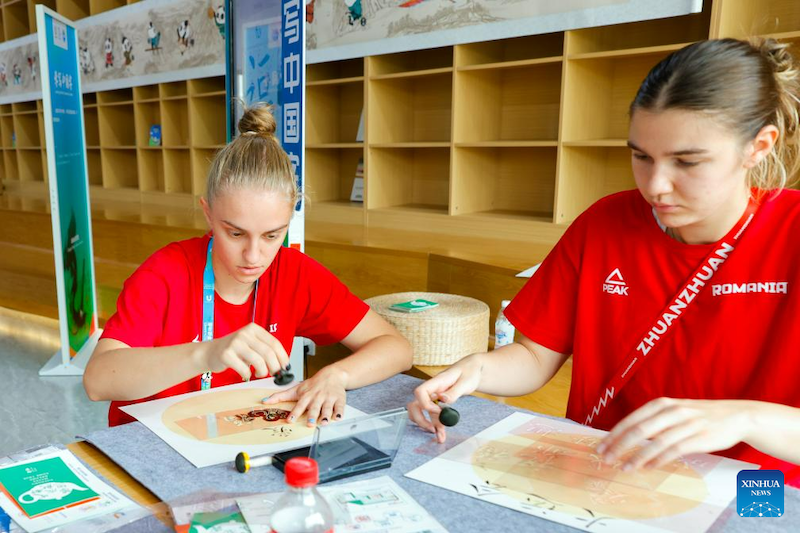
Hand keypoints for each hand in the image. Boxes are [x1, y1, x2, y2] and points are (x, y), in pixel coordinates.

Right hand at [199, 322, 289, 381]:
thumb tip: (283, 365)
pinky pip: (244, 369)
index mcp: (254, 329)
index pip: (274, 343)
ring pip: (258, 361)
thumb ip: (265, 350)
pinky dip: (248, 375)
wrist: (210, 352)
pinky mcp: (226, 354)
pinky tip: (246, 374)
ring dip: (263, 372)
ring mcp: (235, 343)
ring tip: (260, 374)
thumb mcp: (251, 344)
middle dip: (275, 367)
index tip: (285, 367)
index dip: (282, 357)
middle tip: (275, 374)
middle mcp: (245, 333)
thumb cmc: (235, 350)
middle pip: (268, 353)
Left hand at [261, 366, 347, 426]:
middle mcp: (317, 397)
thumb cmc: (313, 384)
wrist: (332, 375)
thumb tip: (264, 401)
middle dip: (312, 415)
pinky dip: (339, 412)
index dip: (294, 413)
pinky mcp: (339, 399)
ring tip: (324, 422)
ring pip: (327, 408)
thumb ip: (280, 396)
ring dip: (325, 415)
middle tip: (310, 423)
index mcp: (306, 396)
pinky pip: (340, 407)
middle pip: (314, 407)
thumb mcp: (296, 389)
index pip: (299, 405)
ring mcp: (328, 398)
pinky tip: (338, 418)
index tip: (289, 420)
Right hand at [407, 354, 482, 442]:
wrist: (473, 369)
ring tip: (440, 436)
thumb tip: (442, 399)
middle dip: (420, 419)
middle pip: (415, 404)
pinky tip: (441, 434)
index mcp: (437, 381)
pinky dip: (436, 425)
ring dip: (429, 425)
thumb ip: (453, 392)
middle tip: (433, 429)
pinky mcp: (439, 402)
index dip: (425, 404)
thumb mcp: (465, 381)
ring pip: (423, 412)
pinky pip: (433, 415)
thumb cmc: (469, 371)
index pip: (420, 392)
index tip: (438, 411)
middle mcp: (432, 389)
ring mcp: (434, 396)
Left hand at [597, 398, 754, 470]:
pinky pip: (674, 450)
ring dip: (637, 457)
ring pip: (655, 442)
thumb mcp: (674, 412)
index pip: (631, 420)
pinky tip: (648, 467)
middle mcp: (672, 411)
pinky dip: (659, 460)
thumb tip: (626, 438)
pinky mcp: (699, 437)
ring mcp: (686, 424)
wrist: (735, 416)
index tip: (600, 447)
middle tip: (606, 459)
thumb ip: (653, 422)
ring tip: (625, 468)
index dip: (614, 434)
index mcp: (661, 404)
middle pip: (639, 430)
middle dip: (619, 446)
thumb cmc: (699, 416)